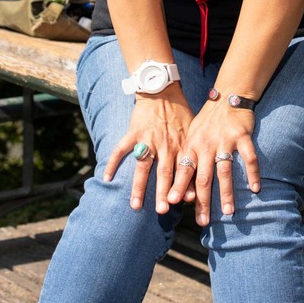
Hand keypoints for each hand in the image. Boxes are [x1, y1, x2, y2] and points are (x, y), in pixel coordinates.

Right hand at [102, 85, 194, 212]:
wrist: (162, 91)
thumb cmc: (180, 114)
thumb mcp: (191, 132)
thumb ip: (193, 156)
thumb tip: (196, 183)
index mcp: (181, 145)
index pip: (184, 170)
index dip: (185, 186)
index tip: (185, 204)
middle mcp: (165, 144)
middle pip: (164, 172)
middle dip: (163, 192)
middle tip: (162, 211)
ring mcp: (148, 138)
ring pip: (143, 166)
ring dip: (139, 187)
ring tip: (135, 206)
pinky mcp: (134, 132)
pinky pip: (121, 149)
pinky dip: (113, 162)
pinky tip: (106, 178)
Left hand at [166, 100, 259, 225]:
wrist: (227, 96)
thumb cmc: (207, 120)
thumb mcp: (192, 134)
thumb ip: (187, 157)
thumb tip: (180, 184)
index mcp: (192, 145)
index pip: (183, 170)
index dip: (177, 186)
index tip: (171, 204)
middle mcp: (207, 145)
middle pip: (203, 177)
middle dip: (203, 201)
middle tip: (203, 222)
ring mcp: (225, 140)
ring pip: (225, 171)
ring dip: (227, 193)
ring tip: (229, 212)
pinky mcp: (242, 136)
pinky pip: (248, 157)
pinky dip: (252, 173)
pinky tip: (256, 188)